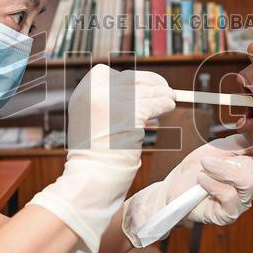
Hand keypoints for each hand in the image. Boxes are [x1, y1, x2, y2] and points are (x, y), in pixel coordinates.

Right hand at [28, 65, 174, 252]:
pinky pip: (153, 103)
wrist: (91, 179)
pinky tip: (168, 107)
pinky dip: (164, 104)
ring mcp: (110, 102)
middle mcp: (93, 93)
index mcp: (81, 94)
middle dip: (149, 82)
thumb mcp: (91, 122)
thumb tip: (133, 92)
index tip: (142, 84)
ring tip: (170, 98)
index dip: (128, 79)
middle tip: (163, 88)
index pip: (106, 73)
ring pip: (144, 90)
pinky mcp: (128, 115)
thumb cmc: (94, 158)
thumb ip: (105, 104)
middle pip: (128, 79)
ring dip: (161, 93)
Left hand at [121, 134, 252, 246]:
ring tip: (204, 164)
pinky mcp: (227, 215)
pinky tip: (201, 179)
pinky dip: (212, 182)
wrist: (174, 188)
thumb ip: (240, 144)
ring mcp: (241, 203)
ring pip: (246, 183)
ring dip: (223, 169)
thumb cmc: (199, 168)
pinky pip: (227, 196)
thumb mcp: (220, 149)